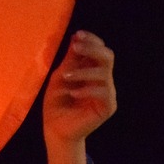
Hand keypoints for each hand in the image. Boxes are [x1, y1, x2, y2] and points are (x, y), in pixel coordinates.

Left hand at [42, 30, 115, 148]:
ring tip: (66, 76)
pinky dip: (87, 89)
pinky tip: (73, 93)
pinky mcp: (108, 107)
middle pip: (108, 56)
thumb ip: (70, 60)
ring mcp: (107, 93)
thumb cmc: (56, 102)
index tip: (77, 35)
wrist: (56, 129)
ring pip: (105, 73)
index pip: (100, 49)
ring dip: (84, 71)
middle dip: (92, 49)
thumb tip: (75, 37)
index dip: (92, 40)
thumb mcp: (61, 77)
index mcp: (93, 70)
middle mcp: (103, 79)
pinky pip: (104, 92)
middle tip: (75, 48)